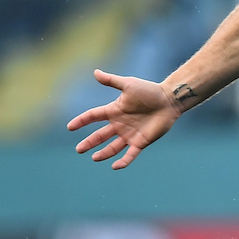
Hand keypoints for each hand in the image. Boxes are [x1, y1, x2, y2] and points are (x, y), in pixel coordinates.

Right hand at [67, 69, 181, 169]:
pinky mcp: (141, 142)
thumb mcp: (128, 85)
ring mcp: (130, 134)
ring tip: (94, 158)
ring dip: (103, 153)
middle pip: (100, 135)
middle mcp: (120, 124)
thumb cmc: (149, 91)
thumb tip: (95, 72)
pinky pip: (130, 154)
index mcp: (114, 110)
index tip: (70, 127)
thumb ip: (111, 81)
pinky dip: (123, 161)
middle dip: (89, 142)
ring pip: (112, 147)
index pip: (93, 116)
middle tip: (79, 149)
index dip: (82, 121)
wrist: (169, 99)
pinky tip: (114, 166)